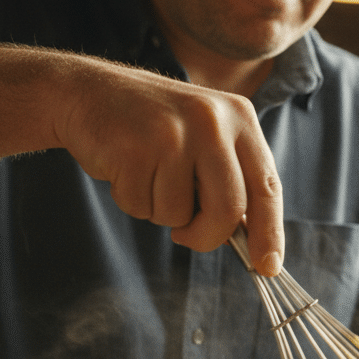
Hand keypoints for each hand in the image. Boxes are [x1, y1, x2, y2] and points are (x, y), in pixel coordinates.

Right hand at [55, 57, 283, 274]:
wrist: (88, 92)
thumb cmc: (152, 127)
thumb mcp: (204, 138)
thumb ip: (230, 180)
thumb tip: (254, 243)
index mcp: (240, 117)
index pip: (267, 186)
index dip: (270, 232)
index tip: (268, 266)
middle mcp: (213, 121)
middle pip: (228, 210)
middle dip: (206, 236)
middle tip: (185, 236)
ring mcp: (174, 133)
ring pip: (179, 214)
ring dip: (159, 211)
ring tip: (146, 173)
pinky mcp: (135, 148)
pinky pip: (142, 206)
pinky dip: (132, 200)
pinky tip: (125, 168)